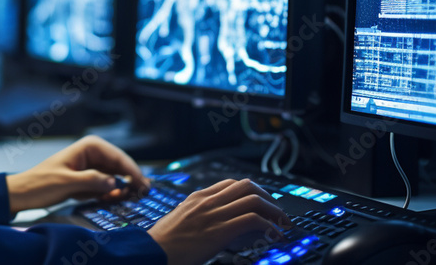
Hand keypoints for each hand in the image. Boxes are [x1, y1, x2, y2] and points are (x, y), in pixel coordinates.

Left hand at [5, 135, 149, 213]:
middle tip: (144, 193)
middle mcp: (92, 153)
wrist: (23, 193)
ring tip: (134, 196)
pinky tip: (116, 198)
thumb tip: (115, 182)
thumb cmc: (41, 183)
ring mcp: (91, 166)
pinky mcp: (87, 179)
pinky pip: (106, 184)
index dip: (132, 171)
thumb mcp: (67, 183)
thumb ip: (92, 181)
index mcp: (88, 146)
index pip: (118, 156)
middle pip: (120, 165)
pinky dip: (112, 192)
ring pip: (115, 175)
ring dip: (123, 186)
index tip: (143, 185)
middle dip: (132, 178)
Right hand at [147, 178, 290, 264]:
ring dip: (274, 211)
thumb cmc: (162, 243)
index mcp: (197, 198)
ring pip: (254, 200)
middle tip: (277, 212)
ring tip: (283, 224)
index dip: (251, 191)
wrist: (153, 252)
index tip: (261, 203)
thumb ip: (194, 216)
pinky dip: (269, 226)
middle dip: (268, 197)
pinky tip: (274, 236)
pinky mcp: (220, 230)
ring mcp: (214, 214)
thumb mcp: (178, 221)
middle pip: (247, 186)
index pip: (231, 184)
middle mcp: (207, 201)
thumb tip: (208, 224)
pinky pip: (252, 220)